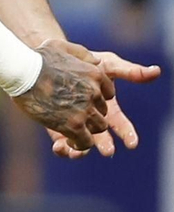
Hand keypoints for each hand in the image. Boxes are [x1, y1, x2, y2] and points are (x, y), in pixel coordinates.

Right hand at [14, 40, 111, 150]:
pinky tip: (69, 142)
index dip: (95, 99)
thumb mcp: (61, 47)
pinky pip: (86, 142)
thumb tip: (97, 62)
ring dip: (87, 130)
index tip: (81, 101)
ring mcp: (85, 109)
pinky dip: (80, 145)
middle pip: (102, 112)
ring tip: (71, 130)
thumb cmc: (36, 58)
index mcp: (95, 74)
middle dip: (90, 115)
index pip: (107, 93)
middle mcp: (94, 92)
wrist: (21, 71)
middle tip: (71, 115)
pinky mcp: (74, 125)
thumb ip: (82, 54)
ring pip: (98, 128)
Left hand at [44, 48, 161, 157]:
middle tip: (107, 150)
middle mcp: (92, 119)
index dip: (127, 134)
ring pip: (81, 143)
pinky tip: (59, 146)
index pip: (121, 125)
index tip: (132, 143)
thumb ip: (129, 71)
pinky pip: (61, 143)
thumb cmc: (85, 62)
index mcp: (107, 108)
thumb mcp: (108, 64)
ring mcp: (74, 124)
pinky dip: (61, 148)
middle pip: (101, 137)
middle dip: (105, 144)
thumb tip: (156, 71)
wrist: (55, 59)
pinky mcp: (57, 127)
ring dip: (81, 150)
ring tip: (77, 151)